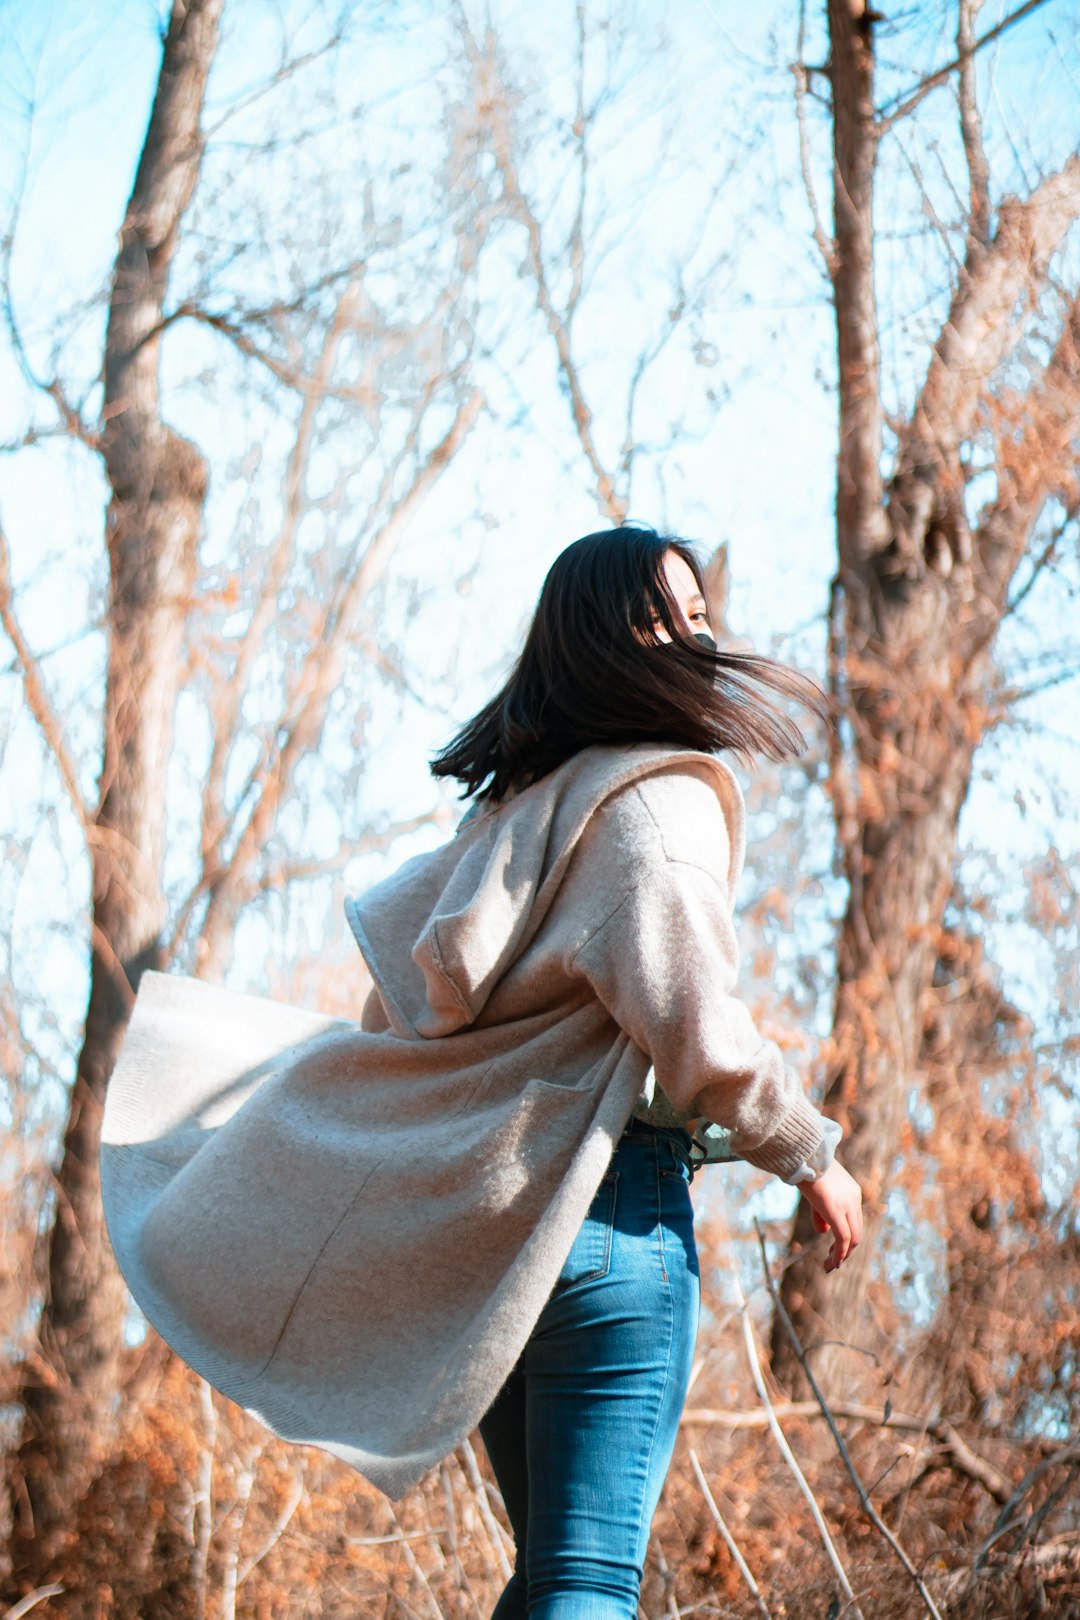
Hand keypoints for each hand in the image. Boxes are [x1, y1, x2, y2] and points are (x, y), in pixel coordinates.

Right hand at [799, 1159, 862, 1273]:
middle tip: (833, 1262)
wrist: (803, 1151)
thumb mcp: (815, 1191)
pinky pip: (843, 1237)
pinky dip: (839, 1253)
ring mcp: (847, 1203)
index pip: (853, 1221)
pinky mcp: (835, 1209)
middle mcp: (854, 1198)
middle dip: (846, 1250)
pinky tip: (832, 1262)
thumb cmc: (806, 1166)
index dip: (846, 1238)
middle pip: (856, 1232)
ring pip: (853, 1237)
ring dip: (842, 1254)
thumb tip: (824, 1232)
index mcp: (851, 1192)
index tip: (835, 1249)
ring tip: (830, 1265)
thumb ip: (821, 1212)